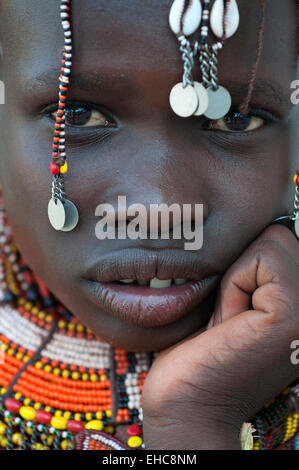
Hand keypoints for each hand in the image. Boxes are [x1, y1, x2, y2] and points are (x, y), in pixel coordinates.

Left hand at [142, 225, 298, 449]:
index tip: (242, 309)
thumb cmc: (204, 349)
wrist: (187, 403)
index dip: (254, 263)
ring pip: (273, 238)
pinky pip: (261, 257)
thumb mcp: (240, 297)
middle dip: (249, 265)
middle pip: (282, 233)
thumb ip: (260, 265)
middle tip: (236, 313)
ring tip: (235, 316)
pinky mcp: (292, 315)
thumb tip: (269, 222)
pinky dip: (235, 282)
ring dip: (241, 274)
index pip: (290, 236)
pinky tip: (233, 320)